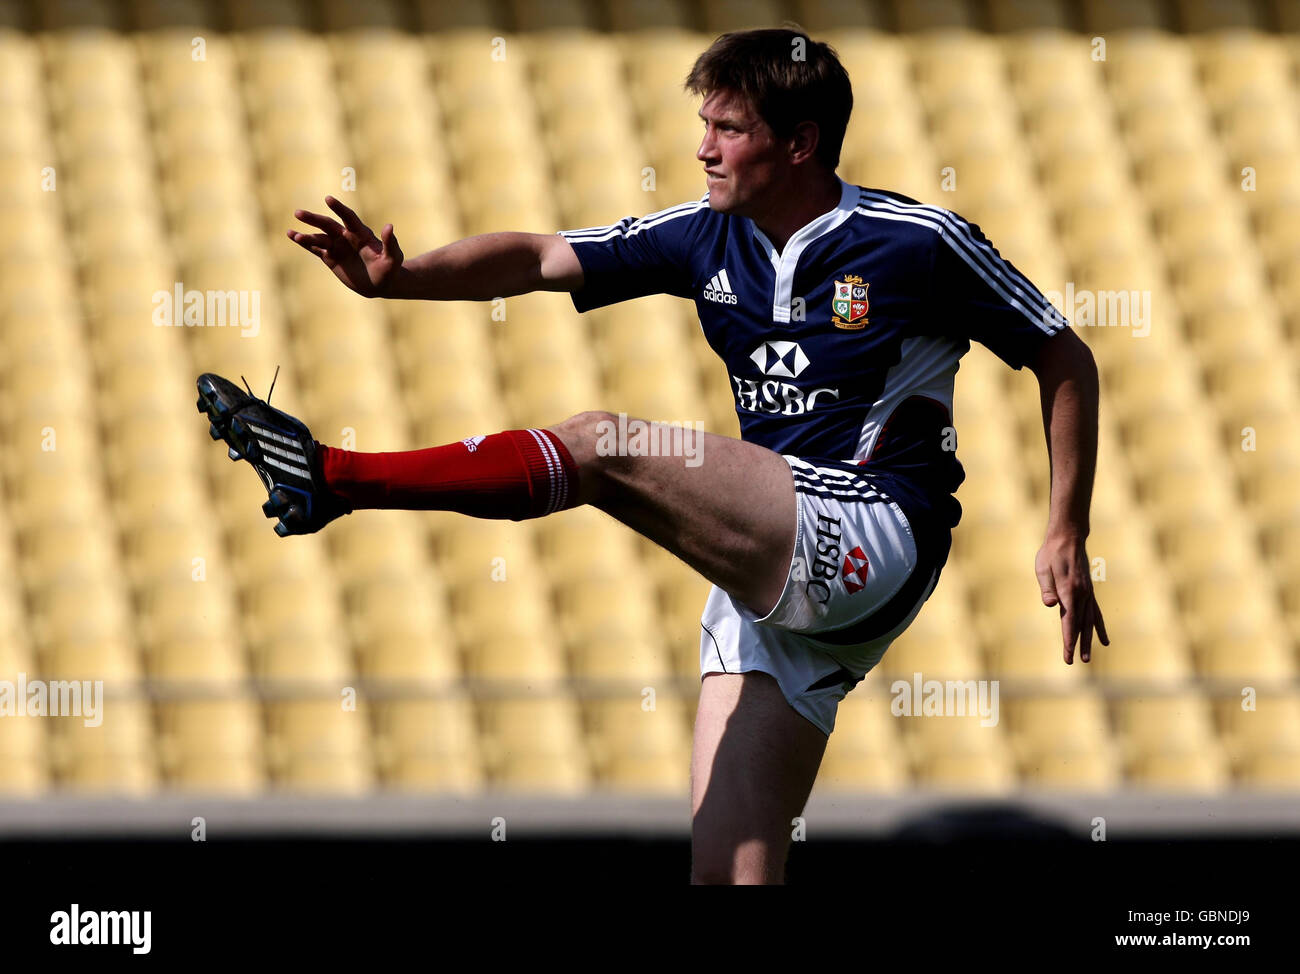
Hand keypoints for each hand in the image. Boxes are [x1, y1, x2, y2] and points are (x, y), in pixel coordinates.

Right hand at [286, 196, 403, 297]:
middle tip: (299, 213)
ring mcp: (337, 246)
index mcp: (361, 233)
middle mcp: (346, 236)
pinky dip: (304, 243)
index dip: (339, 208)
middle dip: (314, 219)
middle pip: (328, 225)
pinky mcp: (330, 257)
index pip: (348, 217)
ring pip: (319, 238)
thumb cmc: (389, 269)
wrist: (379, 283)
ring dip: (306, 236)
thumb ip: (391, 243)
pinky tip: (292, 235)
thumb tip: (389, 226)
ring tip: (292, 234)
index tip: (328, 199)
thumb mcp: (393, 258)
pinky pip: (315, 249)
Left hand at [1035, 532, 1108, 664]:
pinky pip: (1096, 613)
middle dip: (1078, 644)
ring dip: (1089, 640)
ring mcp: (1088, 594)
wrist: (1068, 538)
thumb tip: (1050, 604)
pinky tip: (1104, 641)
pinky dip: (1099, 627)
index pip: (1069, 621)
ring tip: (1087, 658)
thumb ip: (1047, 588)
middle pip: (1081, 625)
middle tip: (1075, 662)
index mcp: (1069, 591)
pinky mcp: (1089, 592)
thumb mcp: (1043, 568)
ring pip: (1090, 621)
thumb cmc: (1051, 554)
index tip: (1068, 655)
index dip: (1068, 639)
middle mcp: (1082, 594)